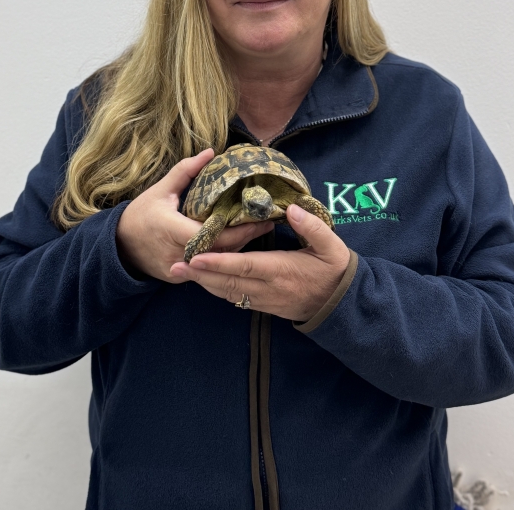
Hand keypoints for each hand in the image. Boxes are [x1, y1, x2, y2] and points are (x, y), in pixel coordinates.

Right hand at [116, 149, 273, 282]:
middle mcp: (177, 253)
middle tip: (267, 224)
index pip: (212, 234)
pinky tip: (239, 246)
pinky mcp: (180, 278)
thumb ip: (186, 171)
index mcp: (172, 229)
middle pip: (220, 251)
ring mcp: (179, 269)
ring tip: (259, 232)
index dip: (238, 230)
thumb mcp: (161, 189)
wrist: (118, 246)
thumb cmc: (141, 214)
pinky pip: (207, 269)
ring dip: (237, 249)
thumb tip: (211, 152)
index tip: (259, 219)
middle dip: (246, 238)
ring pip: (216, 262)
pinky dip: (222, 257)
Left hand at [170, 203, 351, 321]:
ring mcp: (264, 299)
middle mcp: (268, 287)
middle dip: (199, 275)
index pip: (244, 266)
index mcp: (281, 270)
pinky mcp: (263, 305)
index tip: (196, 257)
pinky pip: (234, 298)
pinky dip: (216, 289)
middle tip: (173, 267)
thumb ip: (311, 227)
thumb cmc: (334, 270)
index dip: (218, 263)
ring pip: (227, 292)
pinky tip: (202, 280)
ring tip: (179, 272)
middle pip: (227, 282)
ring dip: (202, 283)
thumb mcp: (330, 246)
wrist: (340, 305)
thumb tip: (292, 208)